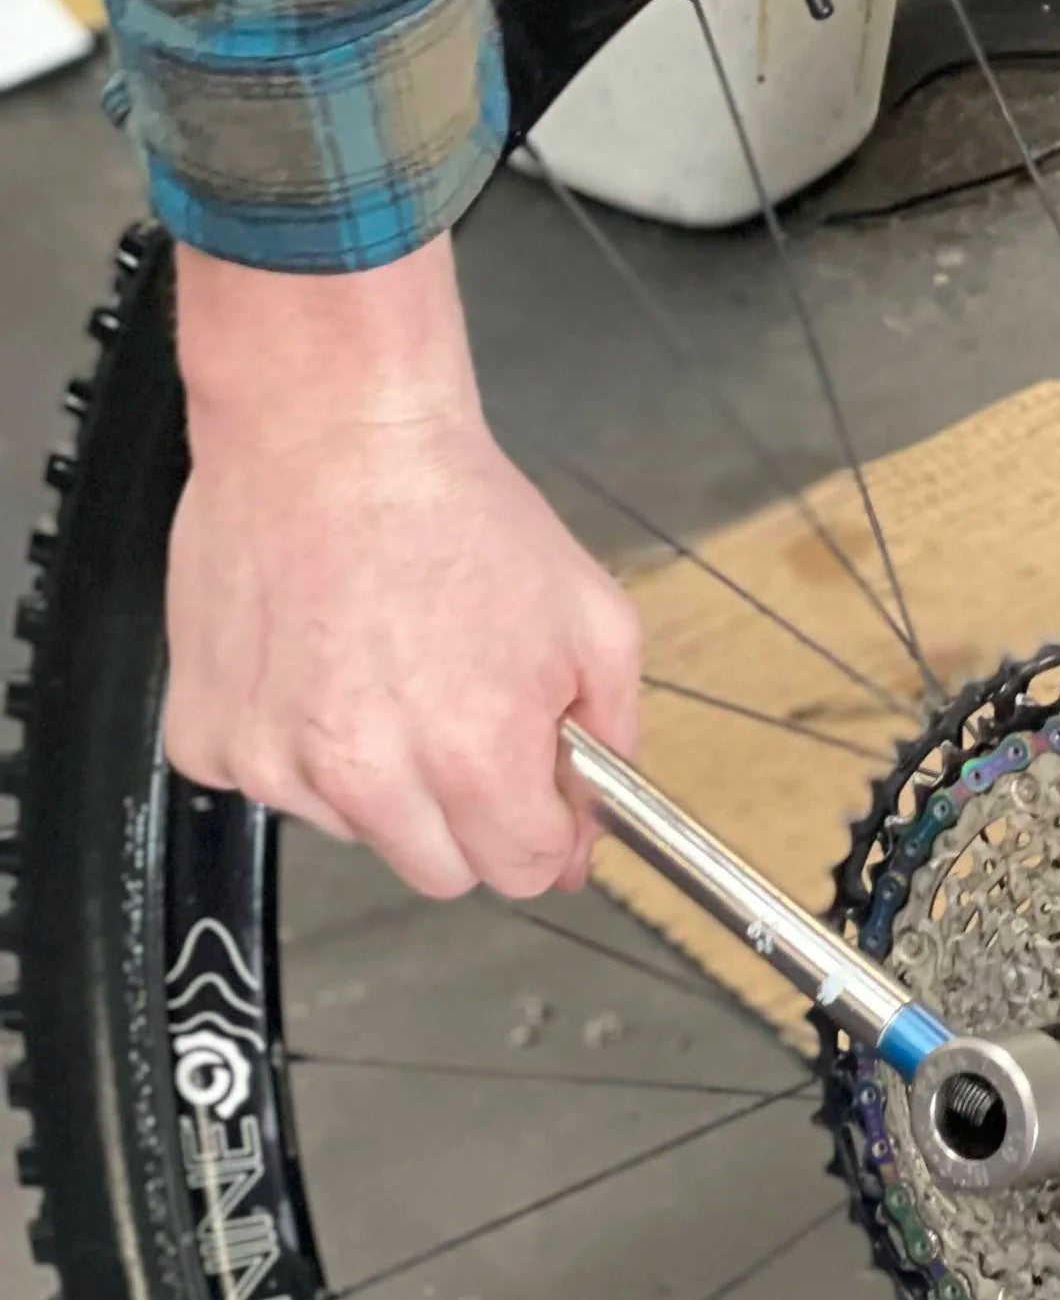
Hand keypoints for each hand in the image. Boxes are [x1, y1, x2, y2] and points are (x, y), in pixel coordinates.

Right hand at [165, 236, 640, 899]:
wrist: (328, 428)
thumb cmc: (454, 509)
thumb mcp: (594, 621)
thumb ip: (610, 740)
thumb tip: (595, 824)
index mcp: (471, 756)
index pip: (523, 871)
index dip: (544, 831)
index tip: (538, 795)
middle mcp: (366, 775)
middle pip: (438, 871)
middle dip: (466, 818)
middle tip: (461, 724)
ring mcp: (275, 762)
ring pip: (353, 828)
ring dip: (376, 778)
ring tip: (381, 670)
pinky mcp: (209, 737)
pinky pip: (268, 782)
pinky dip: (294, 744)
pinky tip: (317, 665)